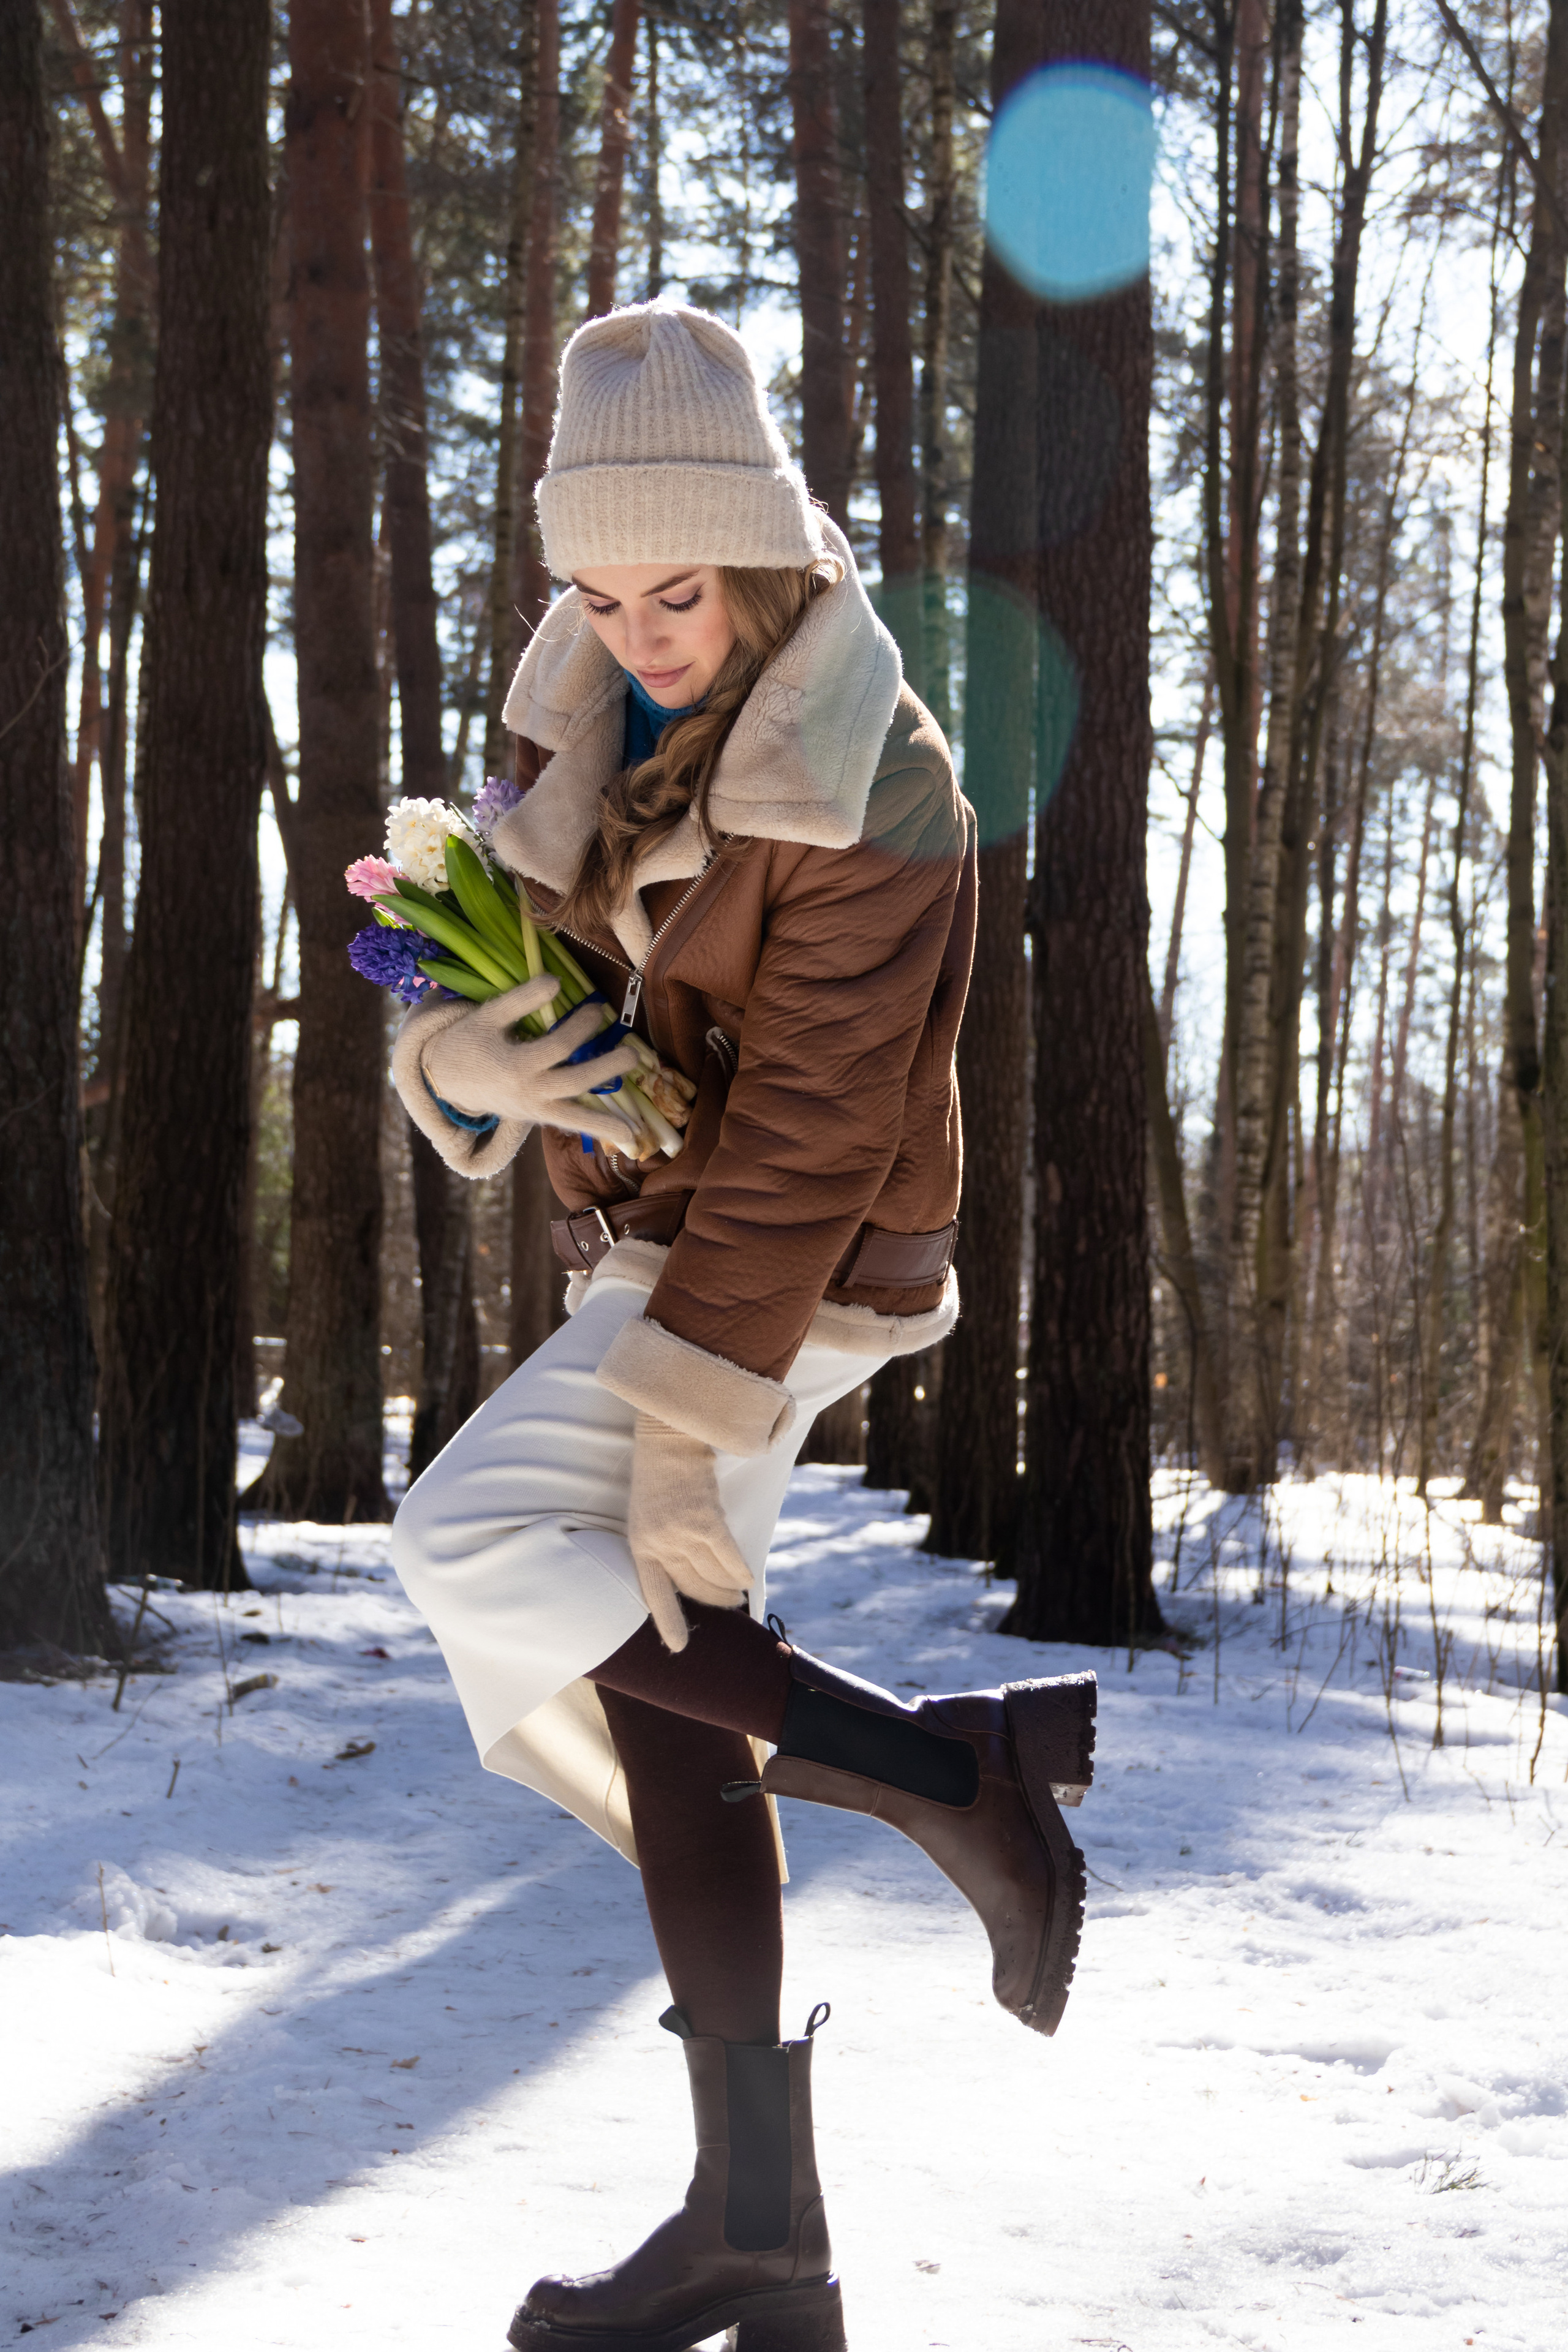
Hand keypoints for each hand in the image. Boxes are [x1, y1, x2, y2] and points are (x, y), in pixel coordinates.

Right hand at [420, 977, 643, 1146]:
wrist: (446, 1079)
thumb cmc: (469, 1041)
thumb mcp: (487, 1016)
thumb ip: (520, 999)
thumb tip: (557, 981)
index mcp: (515, 1064)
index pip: (559, 1045)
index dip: (581, 1025)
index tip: (598, 1007)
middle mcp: (527, 1092)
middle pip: (574, 1081)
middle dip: (605, 1068)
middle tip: (634, 1053)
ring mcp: (533, 1109)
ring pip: (574, 1117)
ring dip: (606, 1121)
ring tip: (636, 1128)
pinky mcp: (536, 1117)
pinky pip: (568, 1125)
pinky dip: (594, 1130)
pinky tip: (622, 1136)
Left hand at [625, 1412, 753, 1651]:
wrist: (668, 1438)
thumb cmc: (659, 1477)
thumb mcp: (646, 1515)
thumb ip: (661, 1545)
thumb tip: (687, 1575)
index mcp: (640, 1545)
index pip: (655, 1594)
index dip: (669, 1623)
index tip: (679, 1648)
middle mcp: (659, 1544)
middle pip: (693, 1588)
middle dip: (714, 1601)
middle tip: (729, 1604)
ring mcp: (682, 1534)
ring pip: (714, 1576)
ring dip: (730, 1588)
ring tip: (737, 1591)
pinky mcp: (706, 1521)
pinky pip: (729, 1559)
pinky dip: (740, 1571)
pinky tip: (747, 1578)